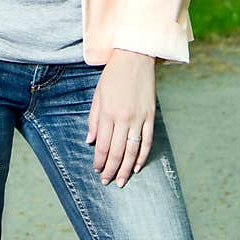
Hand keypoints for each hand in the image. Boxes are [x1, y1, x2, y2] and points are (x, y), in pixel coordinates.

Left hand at [86, 49, 156, 187]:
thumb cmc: (113, 75)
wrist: (135, 57)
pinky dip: (142, 156)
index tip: (97, 170)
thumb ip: (93, 119)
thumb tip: (89, 141)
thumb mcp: (98, 94)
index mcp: (107, 112)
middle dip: (111, 169)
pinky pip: (146, 141)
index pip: (102, 144)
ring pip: (132, 150)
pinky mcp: (150, 116)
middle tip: (107, 181)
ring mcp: (139, 117)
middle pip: (116, 151)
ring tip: (121, 181)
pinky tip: (136, 166)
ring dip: (126, 168)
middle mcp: (123, 117)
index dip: (99, 160)